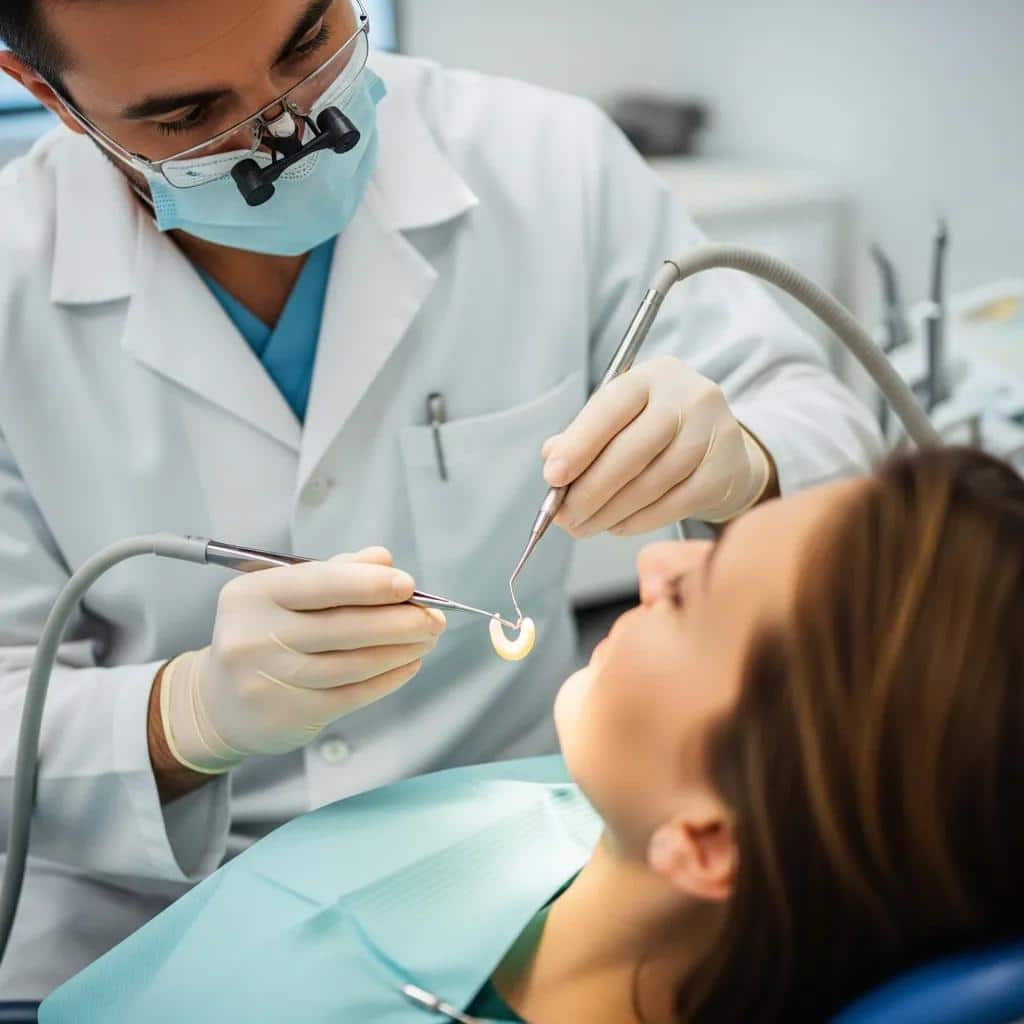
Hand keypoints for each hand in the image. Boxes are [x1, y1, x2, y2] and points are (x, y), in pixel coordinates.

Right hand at [158, 548, 445, 774]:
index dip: (368, 585)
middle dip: (398, 620)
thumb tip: (383, 559)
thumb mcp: (284, 594)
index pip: (319, 585)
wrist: (220, 702)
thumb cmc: (264, 633)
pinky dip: (388, 678)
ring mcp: (271, 680)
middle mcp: (256, 636)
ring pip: (353, 663)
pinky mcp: (291, 714)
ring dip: (401, 649)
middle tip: (435, 617)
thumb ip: (335, 572)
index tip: (409, 585)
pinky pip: (353, 694)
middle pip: (343, 627)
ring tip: (428, 638)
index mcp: (254, 595)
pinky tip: (408, 664)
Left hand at [541, 356, 773, 536]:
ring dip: (609, 512)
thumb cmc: (655, 431)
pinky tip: (616, 526)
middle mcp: (688, 398)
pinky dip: (638, 521)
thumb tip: (552, 460)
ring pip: (650, 483)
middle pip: (631, 451)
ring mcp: (712, 434)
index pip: (611, 407)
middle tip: (563, 518)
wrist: (719, 447)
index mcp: (653, 376)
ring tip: (583, 527)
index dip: (579, 444)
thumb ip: (583, 436)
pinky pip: (673, 505)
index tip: (552, 476)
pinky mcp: (723, 472)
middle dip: (590, 490)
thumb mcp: (620, 419)